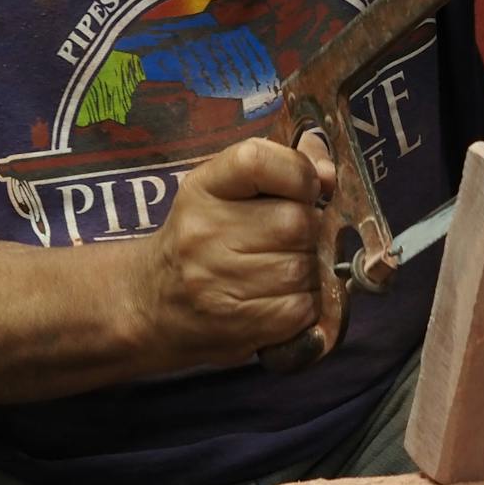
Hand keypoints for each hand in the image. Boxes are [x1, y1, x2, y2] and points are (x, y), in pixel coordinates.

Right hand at [134, 136, 333, 367]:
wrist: (152, 303)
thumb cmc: (203, 238)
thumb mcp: (226, 190)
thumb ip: (282, 166)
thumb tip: (331, 174)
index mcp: (203, 188)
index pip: (258, 161)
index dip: (298, 172)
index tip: (307, 188)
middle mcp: (204, 232)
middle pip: (295, 221)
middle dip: (310, 230)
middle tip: (296, 237)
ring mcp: (216, 280)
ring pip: (303, 268)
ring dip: (311, 270)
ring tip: (287, 268)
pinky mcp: (236, 323)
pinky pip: (301, 307)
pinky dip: (306, 303)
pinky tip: (285, 297)